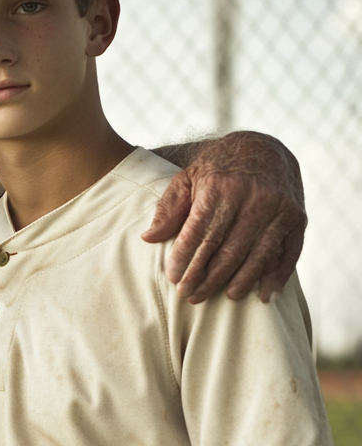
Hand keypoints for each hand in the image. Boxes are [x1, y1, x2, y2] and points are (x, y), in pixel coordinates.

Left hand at [143, 131, 305, 302]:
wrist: (264, 147)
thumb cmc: (218, 168)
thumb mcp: (187, 179)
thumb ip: (169, 209)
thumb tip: (148, 238)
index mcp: (220, 187)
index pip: (199, 232)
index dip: (186, 259)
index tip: (174, 280)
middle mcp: (252, 197)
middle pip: (227, 249)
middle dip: (207, 277)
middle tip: (190, 296)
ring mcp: (278, 208)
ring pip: (257, 255)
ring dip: (240, 281)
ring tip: (224, 298)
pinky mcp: (298, 217)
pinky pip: (288, 252)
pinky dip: (277, 276)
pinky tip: (264, 295)